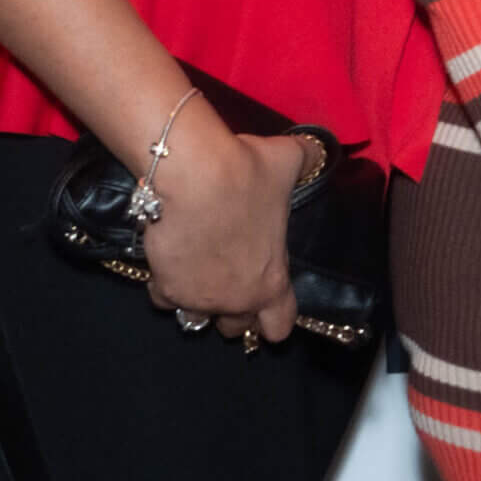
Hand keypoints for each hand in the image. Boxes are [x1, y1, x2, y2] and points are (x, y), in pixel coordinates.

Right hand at [137, 111, 304, 344]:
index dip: (276, 318)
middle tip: (233, 280)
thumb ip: (308, 163)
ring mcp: (196, 298)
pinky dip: (167, 285)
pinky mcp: (163, 287)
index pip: (279, 326)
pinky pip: (165, 298)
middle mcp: (234, 300)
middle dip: (235, 310)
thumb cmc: (248, 173)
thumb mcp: (289, 162)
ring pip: (197, 318)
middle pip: (235, 327)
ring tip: (201, 273)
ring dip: (200, 301)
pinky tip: (172, 262)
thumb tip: (316, 153)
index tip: (271, 303)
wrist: (192, 175)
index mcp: (270, 282)